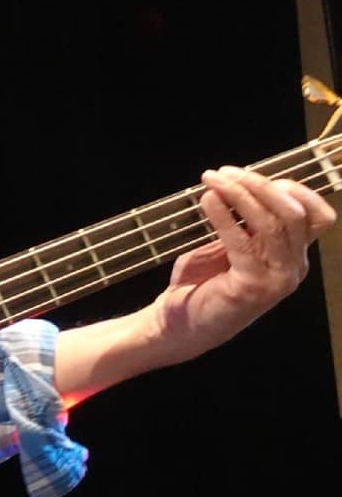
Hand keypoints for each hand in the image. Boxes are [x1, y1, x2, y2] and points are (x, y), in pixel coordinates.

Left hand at [150, 166, 336, 360]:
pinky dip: (224, 215)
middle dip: (260, 185)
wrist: (179, 326)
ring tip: (212, 179)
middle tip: (226, 171)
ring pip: (272, 224)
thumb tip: (241, 182)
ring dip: (240, 194)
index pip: (316, 216)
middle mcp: (293, 268)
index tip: (254, 174)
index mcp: (294, 257)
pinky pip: (242, 242)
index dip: (293, 189)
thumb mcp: (232, 248)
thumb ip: (245, 223)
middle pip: (293, 213)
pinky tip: (208, 200)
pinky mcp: (252, 287)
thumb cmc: (203, 285)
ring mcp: (276, 280)